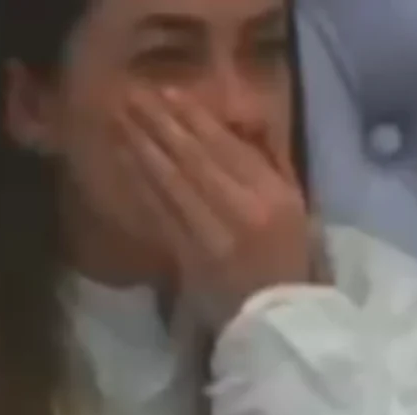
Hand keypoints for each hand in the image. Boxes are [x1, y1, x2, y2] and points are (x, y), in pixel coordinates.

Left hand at [114, 86, 313, 328]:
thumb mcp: (296, 213)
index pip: (230, 149)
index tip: (169, 94)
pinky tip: (124, 160)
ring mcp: (212, 234)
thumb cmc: (291, 263)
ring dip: (142, 148)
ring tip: (121, 120)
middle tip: (132, 97)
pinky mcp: (188, 255)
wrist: (278, 319)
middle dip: (161, 125)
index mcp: (276, 197)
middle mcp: (244, 210)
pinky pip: (159, 210)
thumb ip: (267, 173)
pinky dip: (140, 182)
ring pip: (171, 181)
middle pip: (194, 159)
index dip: (196, 119)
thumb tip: (230, 132)